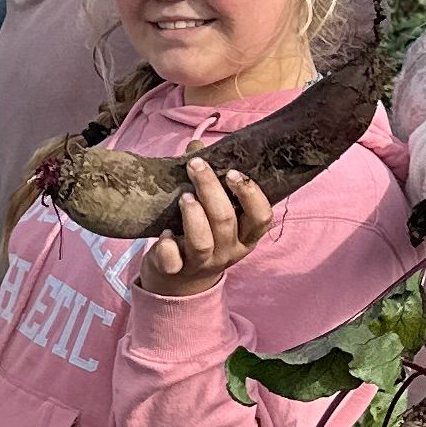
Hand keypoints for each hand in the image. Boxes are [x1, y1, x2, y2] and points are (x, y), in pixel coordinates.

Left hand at [140, 155, 274, 297]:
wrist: (179, 281)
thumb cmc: (202, 235)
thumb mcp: (213, 213)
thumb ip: (211, 183)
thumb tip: (197, 146)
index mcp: (245, 236)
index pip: (262, 217)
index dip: (250, 194)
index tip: (232, 172)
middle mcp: (229, 251)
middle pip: (225, 220)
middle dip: (211, 189)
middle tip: (196, 166)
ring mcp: (203, 264)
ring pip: (202, 241)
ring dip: (193, 215)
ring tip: (183, 196)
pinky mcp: (176, 272)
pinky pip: (173, 260)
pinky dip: (167, 245)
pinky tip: (164, 232)